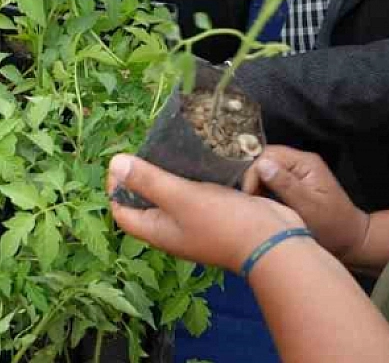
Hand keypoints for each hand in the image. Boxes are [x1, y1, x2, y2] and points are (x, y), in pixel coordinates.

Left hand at [108, 154, 305, 273]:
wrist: (273, 241)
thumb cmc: (222, 222)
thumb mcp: (181, 198)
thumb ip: (148, 181)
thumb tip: (115, 163)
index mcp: (159, 231)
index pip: (123, 212)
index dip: (116, 188)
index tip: (121, 160)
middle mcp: (174, 229)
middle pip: (147, 203)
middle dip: (142, 176)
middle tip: (147, 148)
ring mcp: (197, 222)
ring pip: (173, 195)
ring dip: (169, 173)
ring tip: (169, 146)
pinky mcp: (218, 212)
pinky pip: (197, 192)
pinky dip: (194, 175)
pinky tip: (198, 156)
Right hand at [242, 146, 370, 262]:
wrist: (351, 240)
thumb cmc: (332, 226)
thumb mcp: (308, 207)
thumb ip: (285, 185)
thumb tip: (261, 164)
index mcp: (305, 163)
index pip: (269, 154)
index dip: (254, 172)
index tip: (251, 196)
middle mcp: (301, 162)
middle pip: (266, 159)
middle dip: (255, 179)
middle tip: (253, 203)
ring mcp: (298, 172)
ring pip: (268, 170)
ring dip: (259, 186)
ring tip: (258, 206)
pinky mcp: (296, 184)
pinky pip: (273, 180)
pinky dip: (265, 191)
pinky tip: (265, 206)